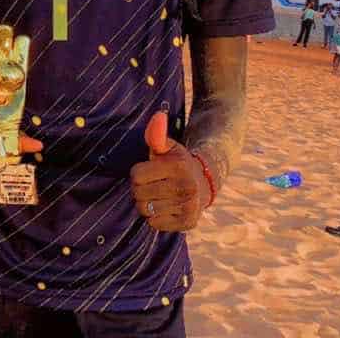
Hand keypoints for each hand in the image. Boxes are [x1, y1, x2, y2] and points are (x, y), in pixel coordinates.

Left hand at [130, 112, 210, 231]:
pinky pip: (154, 224)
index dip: (138, 172)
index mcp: (178, 167)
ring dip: (146, 203)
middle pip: (138, 194)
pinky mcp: (188, 222)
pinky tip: (166, 207)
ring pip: (144, 210)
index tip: (150, 170)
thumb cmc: (176, 163)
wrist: (203, 182)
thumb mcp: (167, 147)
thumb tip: (158, 116)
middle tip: (154, 184)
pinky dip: (155, 217)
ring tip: (159, 195)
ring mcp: (189, 207)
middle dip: (140, 188)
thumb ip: (157, 134)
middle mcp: (187, 188)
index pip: (136, 175)